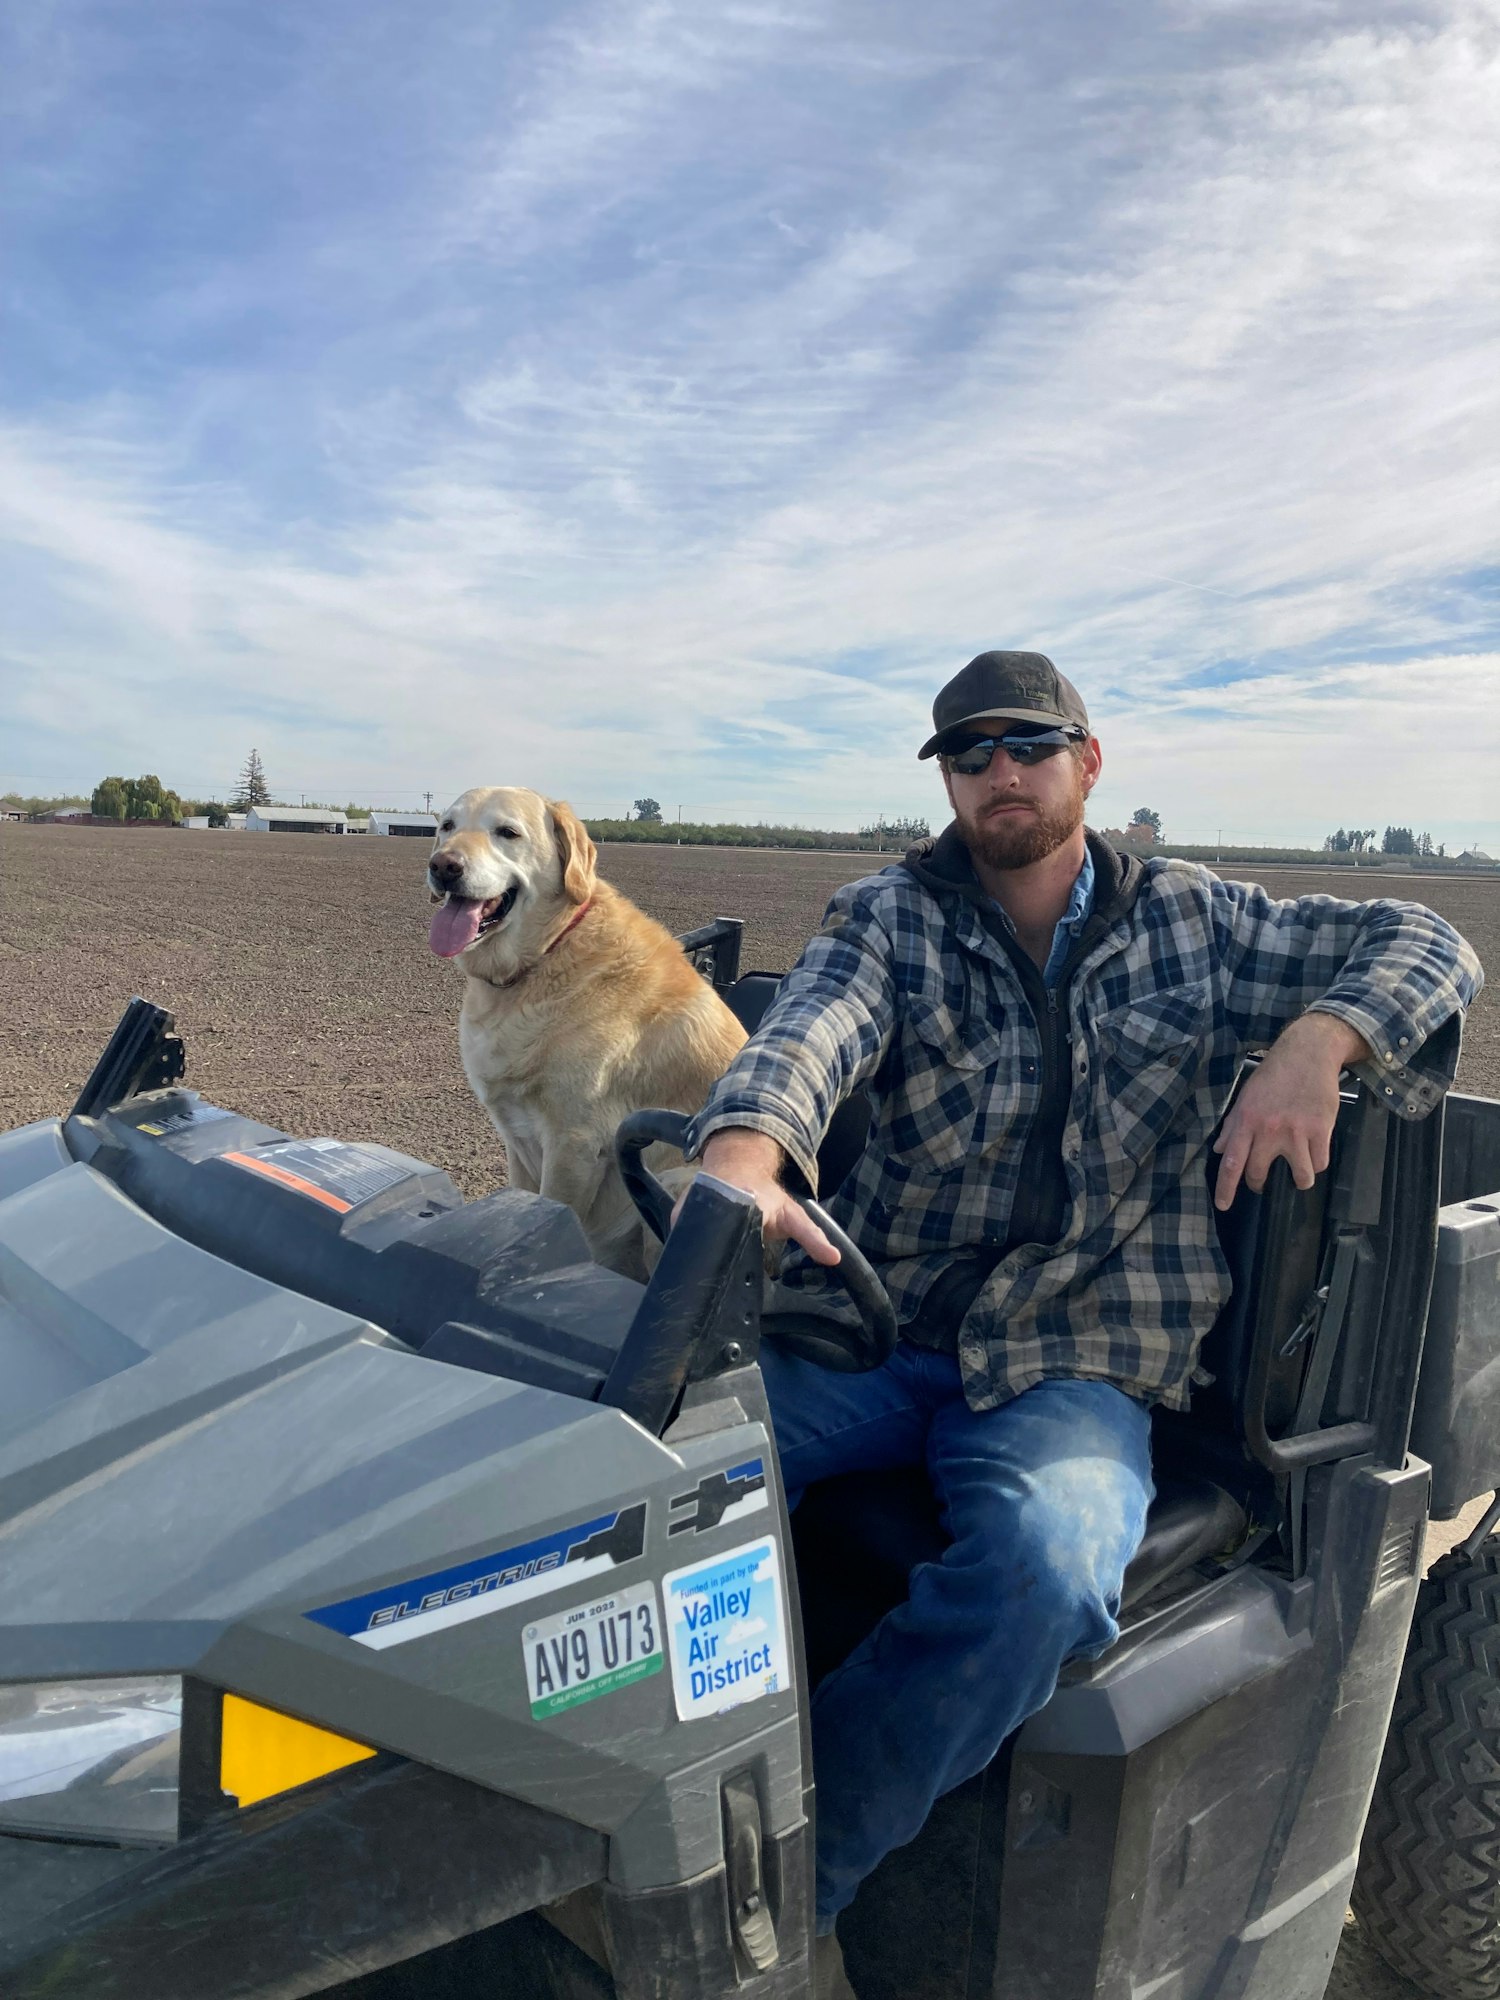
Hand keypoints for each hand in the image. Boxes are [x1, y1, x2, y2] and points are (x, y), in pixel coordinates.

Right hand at [672, 1129, 840, 1265]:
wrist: (736, 1168)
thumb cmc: (767, 1197)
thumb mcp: (793, 1216)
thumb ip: (812, 1237)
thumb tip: (834, 1258)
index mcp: (748, 1205)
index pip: (743, 1232)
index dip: (744, 1248)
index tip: (745, 1261)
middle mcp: (718, 1205)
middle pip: (715, 1244)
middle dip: (721, 1261)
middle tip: (727, 1278)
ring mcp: (694, 1210)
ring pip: (695, 1245)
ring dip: (702, 1260)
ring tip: (709, 1279)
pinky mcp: (678, 1216)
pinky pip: (681, 1241)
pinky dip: (686, 1255)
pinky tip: (692, 1269)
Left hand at [1213, 1013, 1370, 1210]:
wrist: (1307, 1054)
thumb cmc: (1273, 1075)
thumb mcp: (1245, 1097)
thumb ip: (1232, 1126)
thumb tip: (1218, 1151)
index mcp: (1246, 1121)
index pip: (1231, 1163)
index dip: (1225, 1189)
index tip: (1222, 1206)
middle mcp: (1269, 1130)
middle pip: (1260, 1174)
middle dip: (1258, 1184)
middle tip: (1261, 1181)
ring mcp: (1297, 1132)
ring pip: (1300, 1177)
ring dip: (1299, 1180)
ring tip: (1297, 1173)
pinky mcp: (1321, 1130)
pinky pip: (1320, 1163)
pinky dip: (1317, 1164)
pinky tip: (1313, 1155)